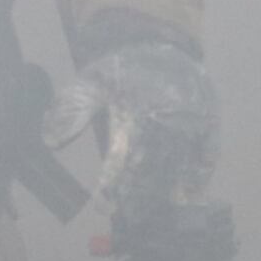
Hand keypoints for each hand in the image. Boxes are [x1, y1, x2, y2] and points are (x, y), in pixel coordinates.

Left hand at [48, 35, 217, 223]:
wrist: (160, 43)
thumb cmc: (119, 71)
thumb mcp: (89, 82)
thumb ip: (70, 111)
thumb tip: (50, 142)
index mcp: (134, 109)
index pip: (122, 156)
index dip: (112, 184)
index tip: (102, 207)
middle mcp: (167, 117)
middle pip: (152, 167)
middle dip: (138, 196)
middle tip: (127, 217)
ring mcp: (192, 121)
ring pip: (178, 165)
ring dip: (164, 192)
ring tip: (151, 214)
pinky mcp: (210, 122)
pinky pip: (207, 156)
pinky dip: (198, 178)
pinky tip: (187, 197)